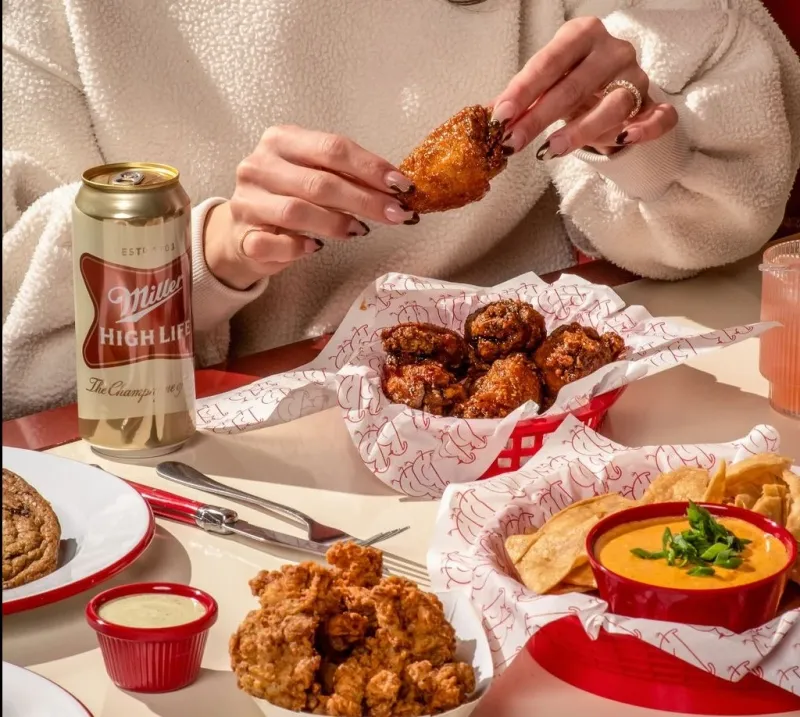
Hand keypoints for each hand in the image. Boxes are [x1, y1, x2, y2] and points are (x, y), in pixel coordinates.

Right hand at [204, 125, 417, 289]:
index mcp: (281, 140)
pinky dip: (298, 247)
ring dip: (336, 223)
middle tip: (395, 214)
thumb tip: (396, 189)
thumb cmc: (288, 198)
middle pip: (320, 182)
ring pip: (297, 211)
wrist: (242, 231)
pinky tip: (315, 248)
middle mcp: (259, 165)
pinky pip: (274, 243)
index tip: (401, 186)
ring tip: (360, 230)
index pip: (332, 148)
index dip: (371, 167)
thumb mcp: (314, 174)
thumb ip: (347, 177)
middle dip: (364, 200)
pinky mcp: (242, 235)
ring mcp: (247, 201)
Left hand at [491, 17, 677, 158]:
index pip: (549, 61)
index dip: (523, 90)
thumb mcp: (543, 84)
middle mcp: (613, 51)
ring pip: (614, 104)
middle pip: (575, 86)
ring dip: (582, 130)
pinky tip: (625, 140)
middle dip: (540, 117)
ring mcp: (637, 76)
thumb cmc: (570, 81)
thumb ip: (519, 99)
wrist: (608, 87)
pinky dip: (646, 128)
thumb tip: (485, 118)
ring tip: (552, 150)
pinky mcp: (653, 103)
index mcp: (582, 35)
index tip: (500, 116)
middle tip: (513, 142)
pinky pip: (659, 116)